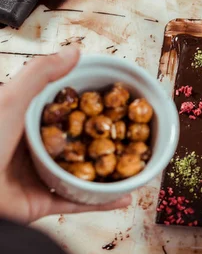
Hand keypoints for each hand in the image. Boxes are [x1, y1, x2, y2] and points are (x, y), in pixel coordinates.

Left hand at [0, 48, 130, 223]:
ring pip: (84, 174)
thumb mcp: (11, 100)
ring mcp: (41, 176)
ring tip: (136, 166)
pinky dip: (103, 202)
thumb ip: (41, 75)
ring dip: (110, 172)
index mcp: (29, 122)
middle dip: (108, 140)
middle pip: (81, 142)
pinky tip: (124, 196)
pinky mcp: (43, 202)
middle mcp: (37, 149)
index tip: (119, 100)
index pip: (69, 110)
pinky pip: (79, 202)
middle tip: (135, 134)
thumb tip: (74, 51)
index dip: (95, 104)